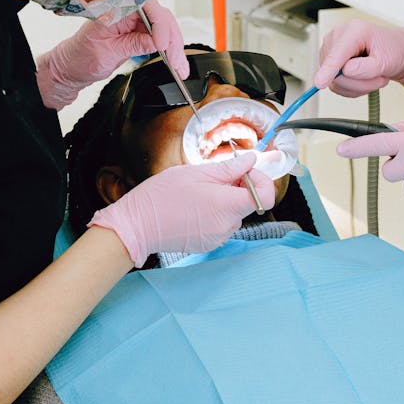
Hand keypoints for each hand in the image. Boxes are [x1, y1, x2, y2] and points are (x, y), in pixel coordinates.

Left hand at [36, 0, 189, 108]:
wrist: (72, 67)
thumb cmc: (80, 57)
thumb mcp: (106, 54)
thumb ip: (132, 45)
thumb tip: (157, 42)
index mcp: (113, 6)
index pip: (144, 4)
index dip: (157, 22)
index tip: (160, 44)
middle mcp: (127, 8)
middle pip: (160, 15)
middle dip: (171, 39)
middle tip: (176, 62)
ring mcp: (135, 19)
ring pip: (165, 27)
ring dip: (175, 47)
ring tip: (180, 67)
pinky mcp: (141, 30)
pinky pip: (161, 36)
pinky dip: (171, 50)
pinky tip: (176, 62)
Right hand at [87, 153, 275, 266]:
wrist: (138, 225)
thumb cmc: (161, 196)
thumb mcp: (195, 172)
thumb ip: (229, 167)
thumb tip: (251, 160)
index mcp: (226, 205)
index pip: (265, 197)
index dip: (261, 181)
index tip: (247, 172)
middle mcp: (226, 225)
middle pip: (248, 203)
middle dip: (238, 187)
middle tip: (214, 177)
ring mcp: (218, 237)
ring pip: (234, 213)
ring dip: (224, 200)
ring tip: (198, 192)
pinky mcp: (209, 243)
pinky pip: (221, 224)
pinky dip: (215, 213)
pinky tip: (193, 207)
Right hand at [314, 20, 403, 96]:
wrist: (400, 51)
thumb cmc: (396, 50)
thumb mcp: (388, 61)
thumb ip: (367, 67)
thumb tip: (346, 71)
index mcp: (354, 31)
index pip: (337, 54)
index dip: (328, 69)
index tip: (320, 82)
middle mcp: (338, 36)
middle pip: (336, 72)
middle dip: (359, 82)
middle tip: (379, 78)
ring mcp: (332, 49)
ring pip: (335, 81)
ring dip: (358, 86)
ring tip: (374, 76)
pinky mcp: (331, 62)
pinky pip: (336, 85)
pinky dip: (352, 88)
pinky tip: (364, 78)